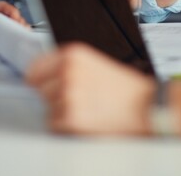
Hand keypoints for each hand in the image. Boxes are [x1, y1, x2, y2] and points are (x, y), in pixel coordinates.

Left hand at [25, 43, 155, 134]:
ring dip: (61, 112)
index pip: (34, 68)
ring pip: (47, 108)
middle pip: (39, 90)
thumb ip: (65, 66)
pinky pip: (55, 124)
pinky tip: (87, 118)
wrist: (146, 107)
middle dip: (52, 96)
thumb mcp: (92, 63)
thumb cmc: (123, 88)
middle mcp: (67, 72)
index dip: (40, 80)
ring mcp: (68, 95)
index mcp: (71, 54)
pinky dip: (67, 126)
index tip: (45, 85)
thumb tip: (39, 77)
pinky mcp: (71, 118)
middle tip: (78, 98)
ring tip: (86, 108)